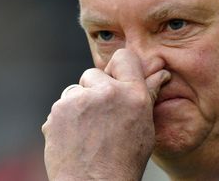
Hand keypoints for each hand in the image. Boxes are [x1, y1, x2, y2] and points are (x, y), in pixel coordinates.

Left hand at [42, 49, 169, 179]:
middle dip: (94, 89)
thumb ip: (146, 96)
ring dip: (79, 104)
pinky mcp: (58, 110)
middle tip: (99, 116)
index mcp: (134, 95)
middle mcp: (107, 92)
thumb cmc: (124, 161)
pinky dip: (65, 118)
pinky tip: (74, 136)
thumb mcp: (144, 128)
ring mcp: (80, 99)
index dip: (117, 68)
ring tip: (87, 131)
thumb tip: (160, 74)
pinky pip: (62, 105)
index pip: (123, 57)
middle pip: (93, 73)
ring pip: (75, 90)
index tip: (114, 79)